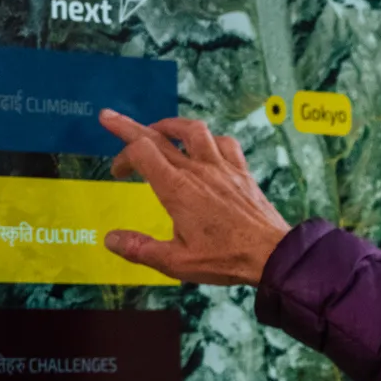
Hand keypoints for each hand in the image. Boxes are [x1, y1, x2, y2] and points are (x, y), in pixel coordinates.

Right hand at [99, 110, 291, 285]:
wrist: (272, 255)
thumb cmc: (225, 259)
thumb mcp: (176, 262)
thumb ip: (140, 249)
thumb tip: (110, 240)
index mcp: (177, 189)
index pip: (141, 152)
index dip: (123, 156)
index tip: (118, 171)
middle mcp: (198, 171)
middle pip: (158, 135)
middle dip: (129, 126)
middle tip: (109, 118)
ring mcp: (222, 167)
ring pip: (194, 130)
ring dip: (172, 125)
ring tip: (159, 128)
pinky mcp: (241, 172)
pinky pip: (225, 143)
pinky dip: (210, 140)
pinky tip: (205, 148)